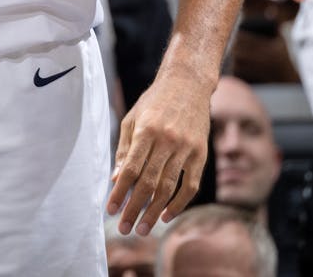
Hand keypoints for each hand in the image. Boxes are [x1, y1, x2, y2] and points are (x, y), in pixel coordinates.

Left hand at [108, 68, 211, 235]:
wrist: (188, 83)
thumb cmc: (154, 101)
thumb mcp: (132, 119)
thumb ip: (125, 150)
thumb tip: (117, 179)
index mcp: (146, 131)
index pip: (131, 170)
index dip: (120, 192)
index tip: (110, 210)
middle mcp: (168, 141)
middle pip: (149, 183)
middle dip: (134, 209)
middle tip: (124, 228)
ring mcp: (187, 148)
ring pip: (169, 188)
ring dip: (154, 212)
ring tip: (142, 228)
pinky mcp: (201, 154)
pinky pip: (191, 185)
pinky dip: (178, 204)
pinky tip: (165, 216)